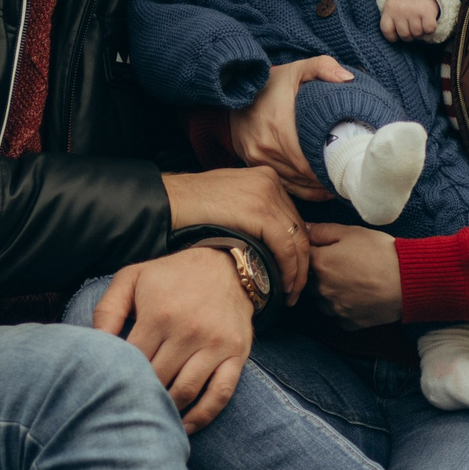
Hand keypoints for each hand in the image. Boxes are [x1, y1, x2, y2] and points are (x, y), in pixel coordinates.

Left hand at [91, 250, 254, 432]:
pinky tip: (185, 427)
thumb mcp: (132, 278)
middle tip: (124, 409)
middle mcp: (188, 331)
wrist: (226, 266)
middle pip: (157, 379)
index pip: (132, 360)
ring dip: (167, 410)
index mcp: (159, 314)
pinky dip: (203, 416)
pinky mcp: (236, 355)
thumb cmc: (171, 275)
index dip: (117, 377)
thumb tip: (94, 344)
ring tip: (150, 419)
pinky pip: (220, 394)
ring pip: (186, 391)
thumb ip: (108, 309)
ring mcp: (215, 345)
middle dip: (139, 396)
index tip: (107, 389)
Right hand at [160, 165, 309, 292]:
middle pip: (299, 229)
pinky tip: (283, 285)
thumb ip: (254, 211)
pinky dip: (288, 270)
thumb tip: (272, 240)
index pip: (292, 218)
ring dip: (297, 271)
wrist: (167, 202)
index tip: (294, 272)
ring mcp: (267, 194)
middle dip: (301, 262)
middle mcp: (270, 182)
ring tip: (289, 293)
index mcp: (265, 177)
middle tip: (294, 288)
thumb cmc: (191, 207)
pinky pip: (285, 247)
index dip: (297, 249)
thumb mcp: (231, 200)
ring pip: (298, 240)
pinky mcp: (260, 212)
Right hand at [228, 56, 349, 202]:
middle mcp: (264, 147)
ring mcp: (256, 157)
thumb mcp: (297, 69)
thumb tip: (348, 79)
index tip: (346, 168)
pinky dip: (300, 189)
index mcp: (278, 127)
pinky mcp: (252, 162)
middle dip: (325, 179)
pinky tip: (318, 189)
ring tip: (336, 184)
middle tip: (347, 178)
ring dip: (314, 187)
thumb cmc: (270, 82)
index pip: (307, 163)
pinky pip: (280, 183)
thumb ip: (323, 67)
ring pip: (292, 183)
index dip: (327, 170)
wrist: (233, 89)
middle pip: (301, 175)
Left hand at [306, 222, 403, 326]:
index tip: (327, 250)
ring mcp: (336, 308)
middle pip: (311, 282)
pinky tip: (358, 300)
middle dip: (320, 274)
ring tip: (350, 283)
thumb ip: (323, 231)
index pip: (304, 257)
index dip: (315, 252)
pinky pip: (341, 318)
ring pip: (323, 302)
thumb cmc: (380, 252)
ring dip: (330, 294)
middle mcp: (323, 289)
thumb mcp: (351, 232)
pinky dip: (346, 311)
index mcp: (319, 264)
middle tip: (341, 266)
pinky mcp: (352, 322)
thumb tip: (305, 229)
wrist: (409, 280)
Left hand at [380, 0, 440, 42]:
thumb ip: (391, 22)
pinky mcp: (427, 11)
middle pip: (404, 35)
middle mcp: (400, 9)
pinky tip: (427, 21)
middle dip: (410, 34)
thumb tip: (394, 39)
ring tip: (419, 21)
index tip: (398, 32)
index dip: (393, 36)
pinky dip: (430, 29)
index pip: (386, 31)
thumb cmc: (406, 5)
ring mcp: (413, 10)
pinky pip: (429, 30)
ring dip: (420, 31)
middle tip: (412, 24)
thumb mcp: (394, 10)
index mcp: (389, 9)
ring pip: (417, 34)